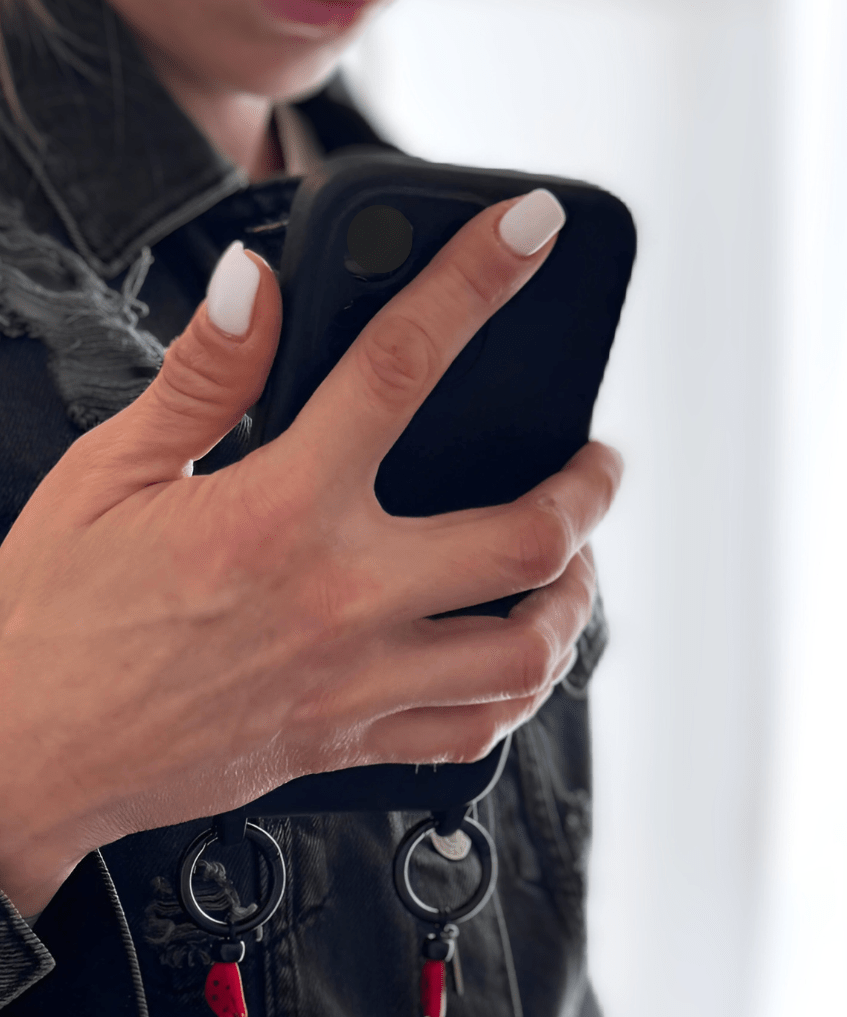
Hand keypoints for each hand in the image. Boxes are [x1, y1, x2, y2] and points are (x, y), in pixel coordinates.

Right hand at [0, 193, 621, 916]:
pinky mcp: (348, 745)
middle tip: (594, 461)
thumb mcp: (107, 473)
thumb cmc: (52, 621)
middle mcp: (340, 600)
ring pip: (524, 654)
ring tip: (572, 567)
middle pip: (525, 537)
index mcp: (279, 510)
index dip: (477, 280)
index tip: (528, 233)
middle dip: (586, 486)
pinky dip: (514, 696)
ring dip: (571, 601)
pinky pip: (472, 737)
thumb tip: (259, 285)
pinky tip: (511, 659)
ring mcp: (355, 683)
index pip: (405, 365)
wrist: (26, 757)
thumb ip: (203, 376)